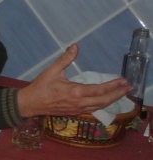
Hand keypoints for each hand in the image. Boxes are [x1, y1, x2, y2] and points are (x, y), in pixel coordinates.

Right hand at [17, 44, 131, 117]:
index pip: (100, 90)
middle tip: (129, 87)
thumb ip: (65, 59)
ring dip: (113, 100)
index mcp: (75, 92)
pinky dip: (103, 104)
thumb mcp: (52, 71)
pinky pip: (93, 109)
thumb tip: (75, 46)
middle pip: (104, 100)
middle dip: (118, 94)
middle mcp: (79, 102)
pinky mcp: (75, 112)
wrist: (29, 104)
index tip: (124, 80)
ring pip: (100, 106)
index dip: (113, 85)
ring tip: (122, 93)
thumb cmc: (40, 87)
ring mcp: (78, 109)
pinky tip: (107, 100)